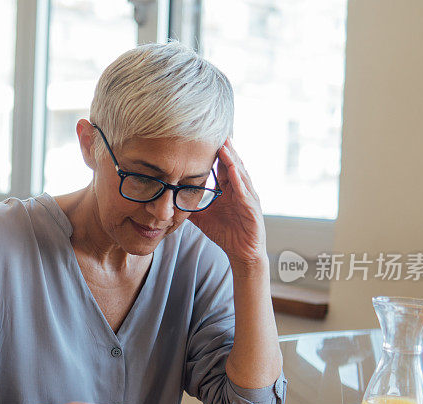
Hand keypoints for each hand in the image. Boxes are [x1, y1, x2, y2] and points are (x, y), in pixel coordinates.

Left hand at [190, 139, 267, 274]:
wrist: (242, 253)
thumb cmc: (226, 234)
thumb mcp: (203, 218)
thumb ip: (190, 208)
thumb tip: (170, 201)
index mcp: (229, 190)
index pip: (222, 167)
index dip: (215, 153)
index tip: (205, 138)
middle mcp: (240, 190)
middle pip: (232, 164)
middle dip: (226, 149)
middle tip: (217, 131)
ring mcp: (248, 197)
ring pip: (240, 173)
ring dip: (232, 159)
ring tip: (225, 144)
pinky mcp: (252, 208)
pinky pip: (245, 191)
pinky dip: (239, 180)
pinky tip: (233, 170)